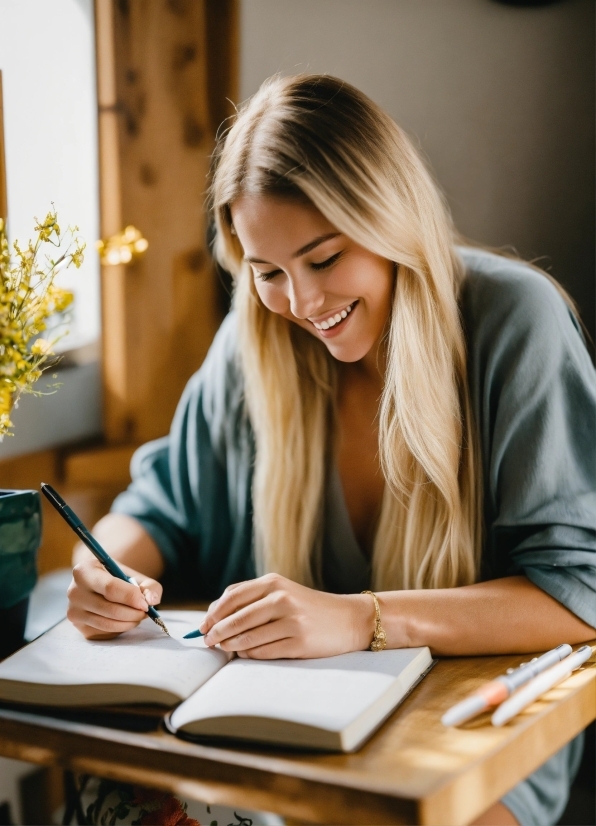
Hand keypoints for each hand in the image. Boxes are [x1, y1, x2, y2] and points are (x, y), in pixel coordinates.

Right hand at [67, 555, 162, 639]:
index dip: (131, 597)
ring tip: (138, 615)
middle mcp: (74, 591)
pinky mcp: (78, 627)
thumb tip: (151, 601)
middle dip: (133, 613)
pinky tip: (125, 619)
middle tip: (145, 611)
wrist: (98, 584)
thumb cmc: (118, 578)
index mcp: (84, 570)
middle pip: (109, 609)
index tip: (145, 603)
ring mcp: (74, 611)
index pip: (110, 588)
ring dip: (129, 622)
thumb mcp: (134, 575)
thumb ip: (149, 585)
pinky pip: (104, 632)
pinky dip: (120, 628)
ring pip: (107, 623)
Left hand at [200, 573, 374, 658]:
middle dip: (217, 632)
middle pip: (237, 618)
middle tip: (207, 641)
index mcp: (274, 583)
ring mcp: (292, 621)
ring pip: (248, 638)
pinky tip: (245, 654)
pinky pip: (264, 652)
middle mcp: (282, 599)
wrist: (348, 619)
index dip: (214, 613)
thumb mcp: (282, 591)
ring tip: (224, 649)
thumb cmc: (308, 607)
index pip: (233, 596)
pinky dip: (249, 655)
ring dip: (230, 646)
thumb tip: (214, 615)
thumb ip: (251, 597)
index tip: (203, 625)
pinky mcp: (300, 643)